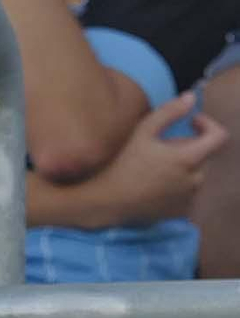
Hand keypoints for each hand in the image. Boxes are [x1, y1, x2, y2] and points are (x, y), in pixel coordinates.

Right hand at [82, 94, 228, 226]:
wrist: (108, 202)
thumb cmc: (124, 164)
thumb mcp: (144, 131)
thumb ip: (170, 111)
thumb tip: (191, 98)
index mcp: (188, 159)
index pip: (219, 137)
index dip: (208, 124)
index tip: (192, 122)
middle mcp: (192, 180)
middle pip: (205, 155)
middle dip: (192, 145)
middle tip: (166, 144)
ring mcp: (186, 197)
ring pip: (197, 174)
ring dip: (186, 165)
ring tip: (161, 164)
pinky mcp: (177, 211)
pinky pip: (187, 191)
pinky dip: (179, 182)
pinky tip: (158, 181)